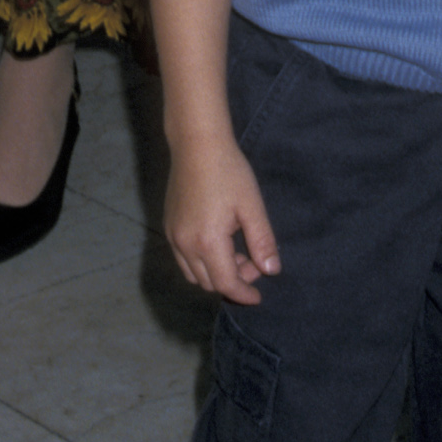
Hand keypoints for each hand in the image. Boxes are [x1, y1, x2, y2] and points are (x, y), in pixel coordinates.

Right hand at [164, 135, 280, 303]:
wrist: (197, 145)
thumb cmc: (229, 172)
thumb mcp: (252, 206)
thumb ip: (262, 241)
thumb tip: (272, 271)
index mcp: (207, 241)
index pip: (225, 283)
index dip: (243, 293)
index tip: (258, 297)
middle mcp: (184, 244)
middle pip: (208, 283)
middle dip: (233, 281)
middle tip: (254, 262)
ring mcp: (172, 236)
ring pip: (193, 274)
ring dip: (216, 273)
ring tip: (238, 253)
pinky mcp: (168, 227)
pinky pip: (183, 260)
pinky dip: (201, 263)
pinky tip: (219, 244)